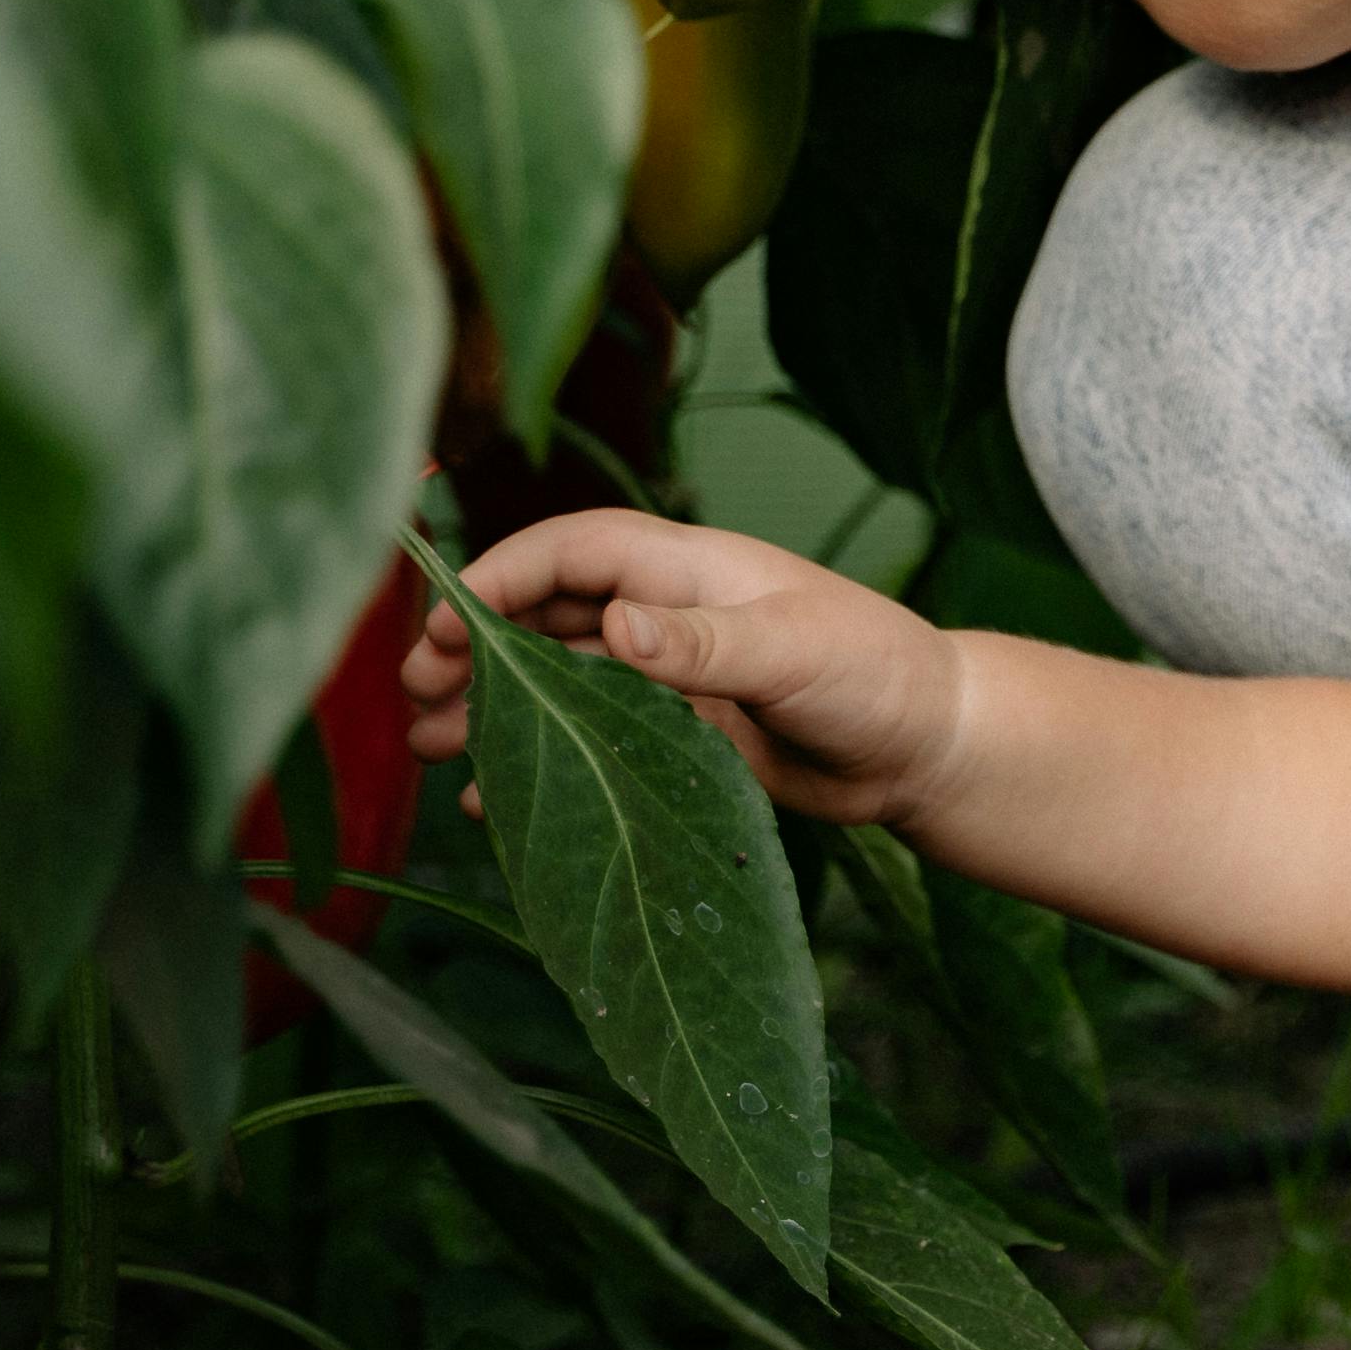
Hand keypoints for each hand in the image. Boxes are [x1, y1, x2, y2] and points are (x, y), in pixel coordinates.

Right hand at [403, 511, 972, 826]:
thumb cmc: (882, 676)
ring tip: (431, 747)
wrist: (934, 750)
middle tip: (416, 694)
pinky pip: (592, 742)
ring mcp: (673, 676)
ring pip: (560, 681)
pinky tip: (494, 798)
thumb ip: (704, 642)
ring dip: (497, 708)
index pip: (577, 550)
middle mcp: (672, 614)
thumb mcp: (795, 651)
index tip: (448, 625)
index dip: (505, 575)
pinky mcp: (681, 736)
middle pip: (549, 614)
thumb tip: (615, 626)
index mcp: (694, 570)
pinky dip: (541, 764)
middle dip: (479, 646)